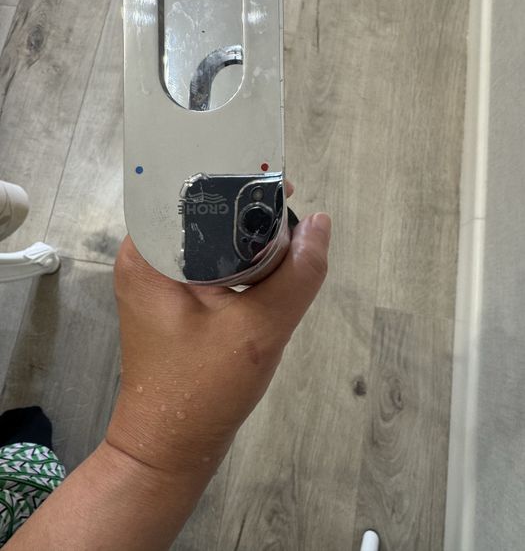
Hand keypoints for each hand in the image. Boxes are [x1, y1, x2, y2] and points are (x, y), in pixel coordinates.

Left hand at [107, 190, 330, 476]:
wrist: (169, 449)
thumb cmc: (203, 390)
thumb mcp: (260, 328)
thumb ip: (297, 274)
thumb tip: (320, 223)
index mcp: (147, 253)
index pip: (191, 190)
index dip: (237, 179)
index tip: (280, 183)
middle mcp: (145, 257)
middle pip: (202, 211)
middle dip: (248, 211)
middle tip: (290, 216)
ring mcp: (158, 279)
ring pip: (210, 237)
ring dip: (248, 239)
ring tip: (286, 242)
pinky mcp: (173, 298)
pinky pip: (210, 263)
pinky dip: (240, 263)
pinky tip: (268, 271)